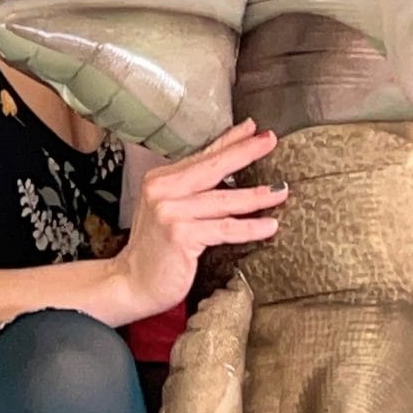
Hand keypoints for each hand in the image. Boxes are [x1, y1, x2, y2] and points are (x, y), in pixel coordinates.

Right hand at [106, 120, 285, 321]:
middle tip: (270, 141)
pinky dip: (250, 227)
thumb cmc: (155, 251)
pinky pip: (225, 229)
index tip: (253, 129)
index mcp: (160, 179)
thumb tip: (229, 175)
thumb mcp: (168, 211)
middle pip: (213, 166)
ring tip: (281, 191)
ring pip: (224, 199)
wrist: (131, 284)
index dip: (229, 140)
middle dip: (246, 151)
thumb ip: (191, 192)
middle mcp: (163, 189)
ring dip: (257, 195)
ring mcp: (171, 211)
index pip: (202, 155)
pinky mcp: (181, 234)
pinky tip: (269, 226)